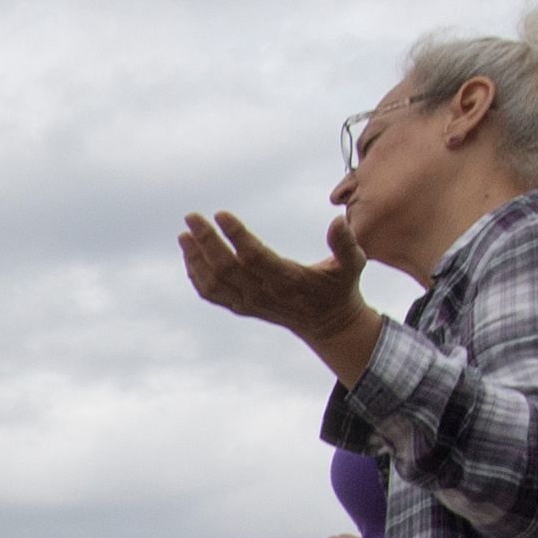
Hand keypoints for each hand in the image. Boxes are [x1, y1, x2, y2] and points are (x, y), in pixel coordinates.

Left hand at [181, 211, 374, 352]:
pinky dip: (196, 276)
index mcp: (289, 280)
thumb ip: (346, 244)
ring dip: (196, 258)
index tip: (220, 214)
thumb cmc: (339, 287)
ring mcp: (251, 303)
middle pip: (227, 268)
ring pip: (215, 283)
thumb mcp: (353, 265)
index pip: (255, 257)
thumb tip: (338, 221)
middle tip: (192, 216)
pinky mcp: (243, 307)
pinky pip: (212, 294)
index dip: (237, 236)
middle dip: (206, 241)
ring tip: (184, 234)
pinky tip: (190, 256)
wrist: (327, 324)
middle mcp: (265, 294)